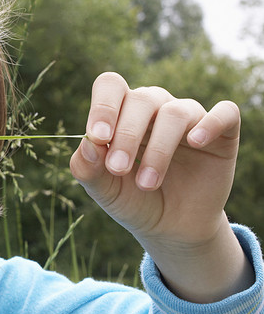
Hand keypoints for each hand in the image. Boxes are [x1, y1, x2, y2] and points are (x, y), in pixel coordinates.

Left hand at [70, 72, 251, 301]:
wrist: (170, 227)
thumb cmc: (131, 199)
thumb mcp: (103, 189)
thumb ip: (87, 167)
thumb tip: (88, 142)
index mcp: (121, 112)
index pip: (110, 86)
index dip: (103, 106)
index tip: (98, 136)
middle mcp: (155, 107)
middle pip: (140, 100)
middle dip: (126, 135)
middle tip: (118, 169)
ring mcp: (189, 118)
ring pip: (175, 112)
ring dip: (158, 149)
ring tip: (146, 184)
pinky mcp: (222, 134)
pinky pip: (225, 113)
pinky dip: (211, 123)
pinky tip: (196, 142)